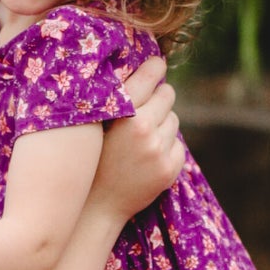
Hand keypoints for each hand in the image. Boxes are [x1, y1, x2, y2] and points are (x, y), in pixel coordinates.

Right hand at [89, 57, 182, 221]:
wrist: (94, 206)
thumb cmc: (91, 159)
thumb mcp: (94, 124)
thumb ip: (114, 98)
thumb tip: (143, 66)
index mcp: (120, 112)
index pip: (150, 75)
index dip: (155, 66)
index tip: (157, 64)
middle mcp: (141, 128)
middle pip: (168, 95)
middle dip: (160, 98)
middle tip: (146, 109)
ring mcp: (157, 150)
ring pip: (174, 120)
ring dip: (162, 125)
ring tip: (141, 140)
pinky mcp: (168, 169)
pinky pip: (178, 146)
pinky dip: (167, 149)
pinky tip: (147, 158)